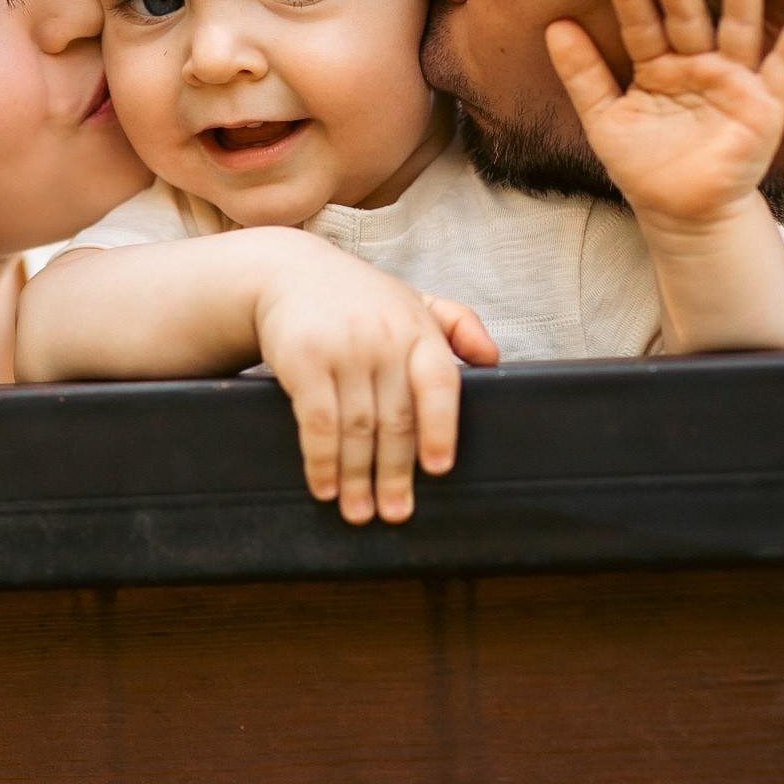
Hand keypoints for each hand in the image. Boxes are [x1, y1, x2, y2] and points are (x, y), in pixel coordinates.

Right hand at [254, 244, 497, 524]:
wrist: (289, 271)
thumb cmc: (359, 297)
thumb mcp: (414, 299)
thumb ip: (459, 324)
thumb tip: (494, 359)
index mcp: (417, 329)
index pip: (439, 384)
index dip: (441, 429)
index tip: (438, 468)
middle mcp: (383, 338)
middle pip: (396, 419)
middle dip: (396, 473)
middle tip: (396, 512)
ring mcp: (342, 348)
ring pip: (357, 427)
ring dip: (358, 477)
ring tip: (360, 512)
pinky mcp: (303, 358)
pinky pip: (317, 421)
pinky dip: (321, 460)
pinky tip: (325, 486)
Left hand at [544, 0, 783, 237]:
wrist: (683, 215)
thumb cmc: (644, 166)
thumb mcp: (605, 119)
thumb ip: (583, 74)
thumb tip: (554, 24)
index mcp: (657, 64)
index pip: (640, 24)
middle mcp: (698, 62)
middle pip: (687, 12)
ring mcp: (734, 79)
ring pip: (738, 23)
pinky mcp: (767, 103)